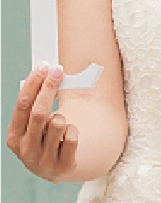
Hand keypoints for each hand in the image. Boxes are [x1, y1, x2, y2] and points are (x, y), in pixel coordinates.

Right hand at [6, 65, 77, 181]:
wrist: (57, 167)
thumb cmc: (44, 138)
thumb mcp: (33, 124)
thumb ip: (36, 104)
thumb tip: (47, 74)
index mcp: (13, 137)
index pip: (22, 106)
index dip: (33, 84)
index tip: (43, 67)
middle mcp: (25, 150)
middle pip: (39, 112)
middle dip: (49, 88)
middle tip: (59, 71)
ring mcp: (43, 160)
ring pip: (58, 122)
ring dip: (62, 117)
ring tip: (59, 124)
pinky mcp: (62, 166)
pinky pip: (72, 135)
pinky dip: (73, 130)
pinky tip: (67, 138)